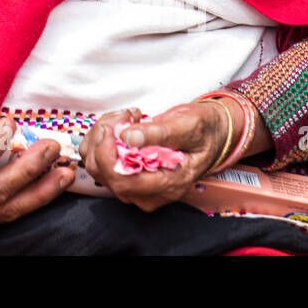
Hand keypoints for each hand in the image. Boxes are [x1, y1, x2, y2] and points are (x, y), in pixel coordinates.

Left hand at [78, 100, 242, 212]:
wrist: (210, 134)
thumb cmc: (203, 131)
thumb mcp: (187, 125)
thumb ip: (159, 133)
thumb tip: (127, 137)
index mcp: (168, 185)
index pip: (122, 182)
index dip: (107, 154)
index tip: (114, 126)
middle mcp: (149, 191)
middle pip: (104, 174)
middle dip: (104, 139)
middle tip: (125, 115)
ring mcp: (136, 185)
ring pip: (97, 166)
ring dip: (101, 136)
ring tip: (125, 117)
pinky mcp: (127, 174)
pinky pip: (99, 159)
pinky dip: (101, 138)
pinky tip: (119, 124)